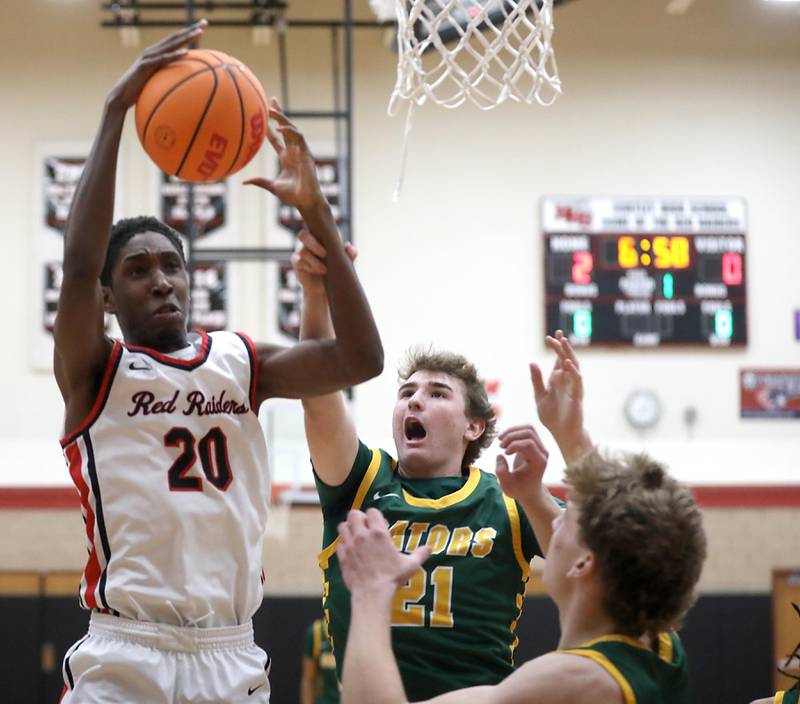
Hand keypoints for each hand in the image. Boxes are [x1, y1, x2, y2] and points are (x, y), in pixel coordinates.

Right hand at [106, 20, 205, 110]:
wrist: (121, 96)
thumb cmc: (140, 91)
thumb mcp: (157, 82)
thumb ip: (168, 78)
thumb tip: (182, 83)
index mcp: (157, 53)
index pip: (176, 40)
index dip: (189, 32)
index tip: (203, 26)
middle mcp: (153, 51)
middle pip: (175, 37)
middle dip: (191, 29)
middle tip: (205, 22)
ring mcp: (149, 57)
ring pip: (171, 45)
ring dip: (186, 38)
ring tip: (199, 33)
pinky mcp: (145, 66)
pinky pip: (163, 60)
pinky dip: (175, 55)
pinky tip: (186, 52)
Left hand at [244, 101, 322, 209]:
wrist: (305, 201)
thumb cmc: (292, 196)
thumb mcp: (272, 186)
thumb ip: (260, 181)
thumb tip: (244, 181)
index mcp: (286, 158)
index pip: (277, 139)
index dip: (269, 128)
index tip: (262, 117)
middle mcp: (293, 152)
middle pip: (285, 127)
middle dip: (279, 114)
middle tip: (270, 101)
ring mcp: (300, 151)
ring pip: (292, 128)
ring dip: (282, 118)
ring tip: (271, 109)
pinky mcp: (306, 153)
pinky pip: (298, 137)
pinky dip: (289, 131)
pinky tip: (279, 128)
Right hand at [292, 228, 356, 292]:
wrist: (324, 289)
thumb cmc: (334, 272)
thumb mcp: (345, 264)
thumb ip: (349, 255)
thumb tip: (348, 246)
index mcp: (319, 239)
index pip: (314, 227)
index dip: (317, 228)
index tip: (329, 238)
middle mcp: (308, 244)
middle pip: (303, 235)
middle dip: (314, 244)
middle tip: (325, 254)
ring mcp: (300, 254)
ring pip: (302, 251)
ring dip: (314, 260)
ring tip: (324, 270)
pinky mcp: (297, 264)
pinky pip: (299, 261)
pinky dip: (309, 266)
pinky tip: (318, 272)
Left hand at [337, 509, 429, 596]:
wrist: (373, 594)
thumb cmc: (392, 577)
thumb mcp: (410, 565)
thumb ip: (420, 554)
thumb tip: (430, 548)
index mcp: (379, 533)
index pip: (372, 512)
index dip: (374, 516)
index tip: (378, 524)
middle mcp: (362, 535)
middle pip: (353, 514)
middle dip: (359, 518)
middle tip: (364, 527)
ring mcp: (350, 545)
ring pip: (342, 526)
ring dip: (348, 529)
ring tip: (354, 536)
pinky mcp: (342, 556)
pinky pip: (339, 544)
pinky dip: (343, 545)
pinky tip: (350, 552)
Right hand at [495, 425, 548, 501]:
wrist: (529, 490)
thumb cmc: (519, 489)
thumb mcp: (507, 486)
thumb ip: (501, 472)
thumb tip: (500, 456)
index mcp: (539, 463)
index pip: (529, 444)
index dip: (514, 445)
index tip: (504, 453)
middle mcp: (542, 453)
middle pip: (529, 432)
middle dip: (511, 436)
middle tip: (500, 446)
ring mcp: (540, 447)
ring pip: (528, 428)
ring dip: (512, 431)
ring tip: (500, 440)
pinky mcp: (535, 444)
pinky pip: (525, 430)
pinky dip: (513, 431)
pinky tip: (505, 440)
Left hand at [530, 330, 583, 445]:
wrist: (561, 434)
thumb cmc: (552, 416)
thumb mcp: (540, 396)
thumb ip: (537, 380)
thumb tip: (532, 362)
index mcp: (558, 380)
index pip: (558, 359)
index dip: (556, 347)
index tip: (549, 336)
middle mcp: (567, 381)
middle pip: (566, 359)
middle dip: (562, 346)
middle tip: (557, 334)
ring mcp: (573, 388)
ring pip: (574, 367)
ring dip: (569, 354)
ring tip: (563, 342)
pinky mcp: (577, 397)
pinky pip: (577, 381)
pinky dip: (573, 371)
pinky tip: (567, 363)